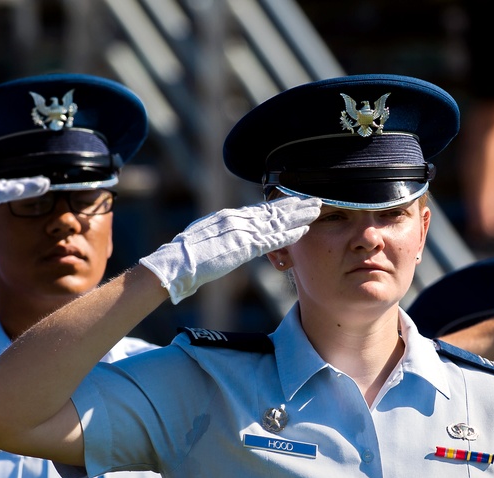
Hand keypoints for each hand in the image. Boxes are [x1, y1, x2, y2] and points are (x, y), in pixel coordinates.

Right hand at [139, 196, 321, 303]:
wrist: (175, 263)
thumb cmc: (186, 256)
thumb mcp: (206, 238)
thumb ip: (222, 234)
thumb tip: (231, 236)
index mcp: (228, 217)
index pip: (260, 208)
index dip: (280, 204)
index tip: (296, 199)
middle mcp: (237, 219)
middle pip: (273, 209)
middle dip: (296, 205)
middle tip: (315, 199)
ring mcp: (242, 232)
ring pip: (278, 221)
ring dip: (299, 216)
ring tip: (317, 210)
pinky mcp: (244, 247)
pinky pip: (272, 239)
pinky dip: (290, 234)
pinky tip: (304, 231)